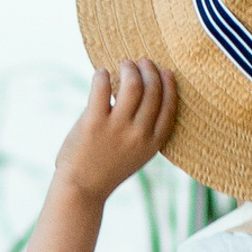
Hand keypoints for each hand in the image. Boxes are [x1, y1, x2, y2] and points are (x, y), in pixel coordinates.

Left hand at [55, 60, 177, 201]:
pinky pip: (102, 87)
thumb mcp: (136, 155)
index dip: (169, 85)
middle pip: (152, 90)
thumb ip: (144, 131)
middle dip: (149, 70)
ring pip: (132, 84)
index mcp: (153, 143)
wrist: (82, 189)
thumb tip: (142, 91)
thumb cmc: (107, 170)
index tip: (165, 71)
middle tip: (141, 62)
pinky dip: (103, 75)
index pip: (169, 106)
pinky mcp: (94, 122)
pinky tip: (101, 73)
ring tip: (123, 64)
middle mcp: (139, 134)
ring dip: (129, 68)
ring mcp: (117, 127)